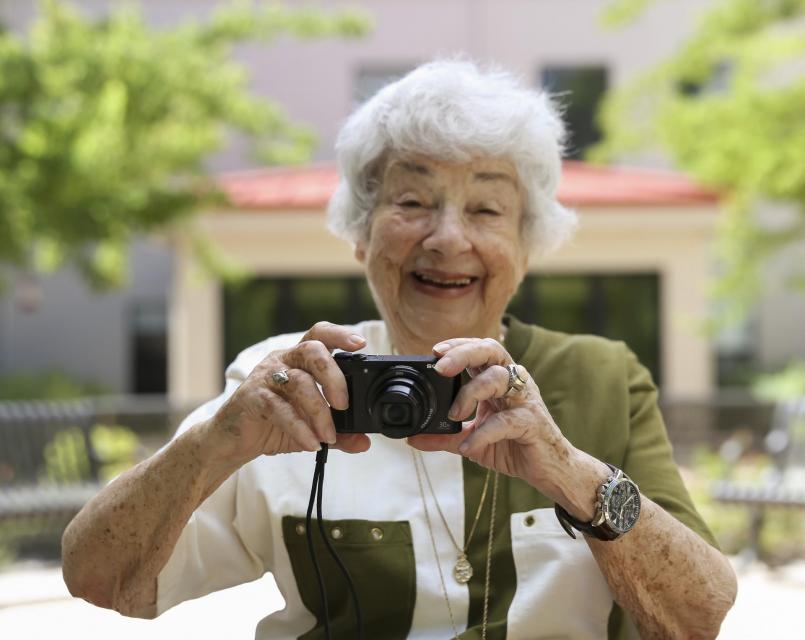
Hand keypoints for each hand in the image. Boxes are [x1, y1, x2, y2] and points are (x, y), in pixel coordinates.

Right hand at [204, 321, 371, 465]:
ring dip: (319, 411)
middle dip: (334, 377)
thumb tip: (364, 442)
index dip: (339, 335)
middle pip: (312, 351)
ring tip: (328, 436)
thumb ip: (338, 433)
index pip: (319, 335)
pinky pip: (279, 408)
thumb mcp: (312, 428)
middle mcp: (282, 361)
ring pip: (298, 381)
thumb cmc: (273, 424)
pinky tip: (311, 443)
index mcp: (298, 360)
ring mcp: (265, 377)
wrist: (231, 440)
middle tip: (344, 405)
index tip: (360, 344)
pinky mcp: (252, 398)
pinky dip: (299, 428)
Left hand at [407, 337, 577, 498]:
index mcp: (499, 379)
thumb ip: (444, 436)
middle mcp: (514, 382)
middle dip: (463, 354)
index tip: (435, 352)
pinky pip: (505, 421)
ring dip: (471, 392)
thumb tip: (412, 438)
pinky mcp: (533, 422)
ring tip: (454, 414)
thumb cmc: (513, 445)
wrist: (547, 470)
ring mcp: (525, 400)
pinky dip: (483, 433)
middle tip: (440, 368)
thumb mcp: (472, 440)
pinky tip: (468, 446)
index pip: (479, 349)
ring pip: (498, 378)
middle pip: (491, 351)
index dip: (458, 345)